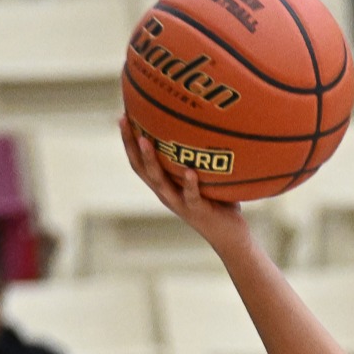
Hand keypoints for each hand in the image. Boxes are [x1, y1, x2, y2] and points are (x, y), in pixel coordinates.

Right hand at [119, 117, 250, 253]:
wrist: (230, 237)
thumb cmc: (219, 201)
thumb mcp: (204, 176)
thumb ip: (198, 156)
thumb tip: (204, 123)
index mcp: (164, 186)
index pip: (139, 162)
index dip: (128, 141)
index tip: (122, 117)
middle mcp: (166, 194)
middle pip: (141, 168)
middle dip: (130, 144)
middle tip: (124, 121)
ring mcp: (180, 203)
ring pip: (160, 182)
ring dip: (151, 161)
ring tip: (146, 140)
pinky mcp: (198, 212)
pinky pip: (191, 196)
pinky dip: (189, 184)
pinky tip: (189, 171)